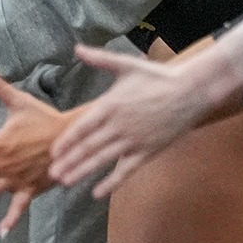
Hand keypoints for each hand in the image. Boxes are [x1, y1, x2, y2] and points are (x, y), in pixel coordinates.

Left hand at [48, 44, 220, 200]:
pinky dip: (111, 183)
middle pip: (89, 147)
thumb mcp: (126, 65)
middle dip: (69, 161)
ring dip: (82, 172)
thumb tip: (77, 48)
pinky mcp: (148, 151)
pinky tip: (96, 194)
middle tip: (51, 175)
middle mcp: (119, 125)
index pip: (83, 127)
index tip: (53, 152)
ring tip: (65, 182)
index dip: (67, 141)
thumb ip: (99, 59)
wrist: (192, 91)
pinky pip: (126, 170)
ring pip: (103, 160)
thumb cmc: (158, 77)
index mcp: (111, 105)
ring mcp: (134, 140)